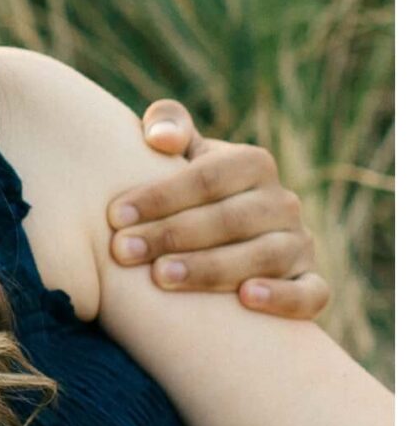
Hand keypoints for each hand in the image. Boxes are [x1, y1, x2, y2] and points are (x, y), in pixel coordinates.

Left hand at [107, 102, 329, 317]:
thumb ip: (168, 126)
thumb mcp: (180, 154)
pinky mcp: (310, 284)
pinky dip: (284, 296)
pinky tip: (246, 299)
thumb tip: (160, 138)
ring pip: (265, 256)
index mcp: (253, 163)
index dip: (160, 196)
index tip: (114, 217)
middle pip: (231, 218)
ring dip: (211, 268)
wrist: (219, 242)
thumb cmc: (186, 193)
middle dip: (172, 235)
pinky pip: (310, 293)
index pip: (208, 178)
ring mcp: (300, 244)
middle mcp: (283, 202)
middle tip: (123, 251)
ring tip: (161, 276)